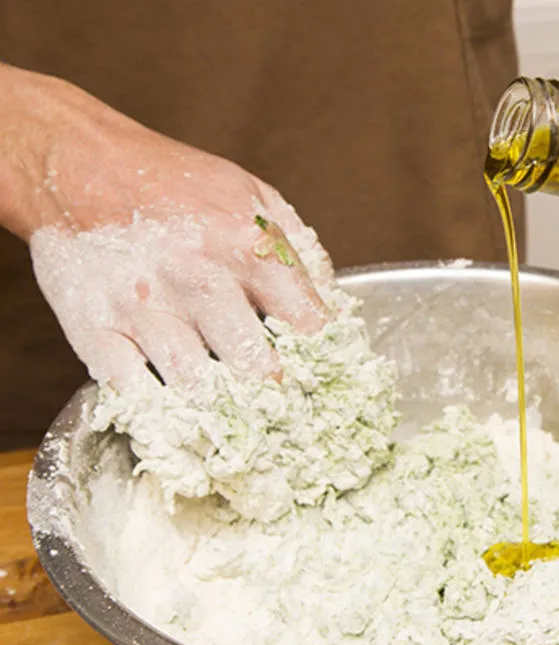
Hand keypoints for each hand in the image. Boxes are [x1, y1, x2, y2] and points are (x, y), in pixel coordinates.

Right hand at [0, 65, 335, 391]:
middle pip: (256, 367)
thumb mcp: (250, 192)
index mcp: (247, 242)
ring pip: (197, 389)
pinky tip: (177, 411)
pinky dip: (159, 412)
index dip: (320, 359)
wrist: (73, 159)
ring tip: (231, 414)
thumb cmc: (169, 179)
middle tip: (278, 407)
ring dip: (219, 408)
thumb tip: (327, 305)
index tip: (320, 376)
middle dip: (273, 393)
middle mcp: (199, 276)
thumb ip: (296, 247)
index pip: (307, 324)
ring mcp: (144, 306)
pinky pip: (133, 394)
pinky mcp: (93, 328)